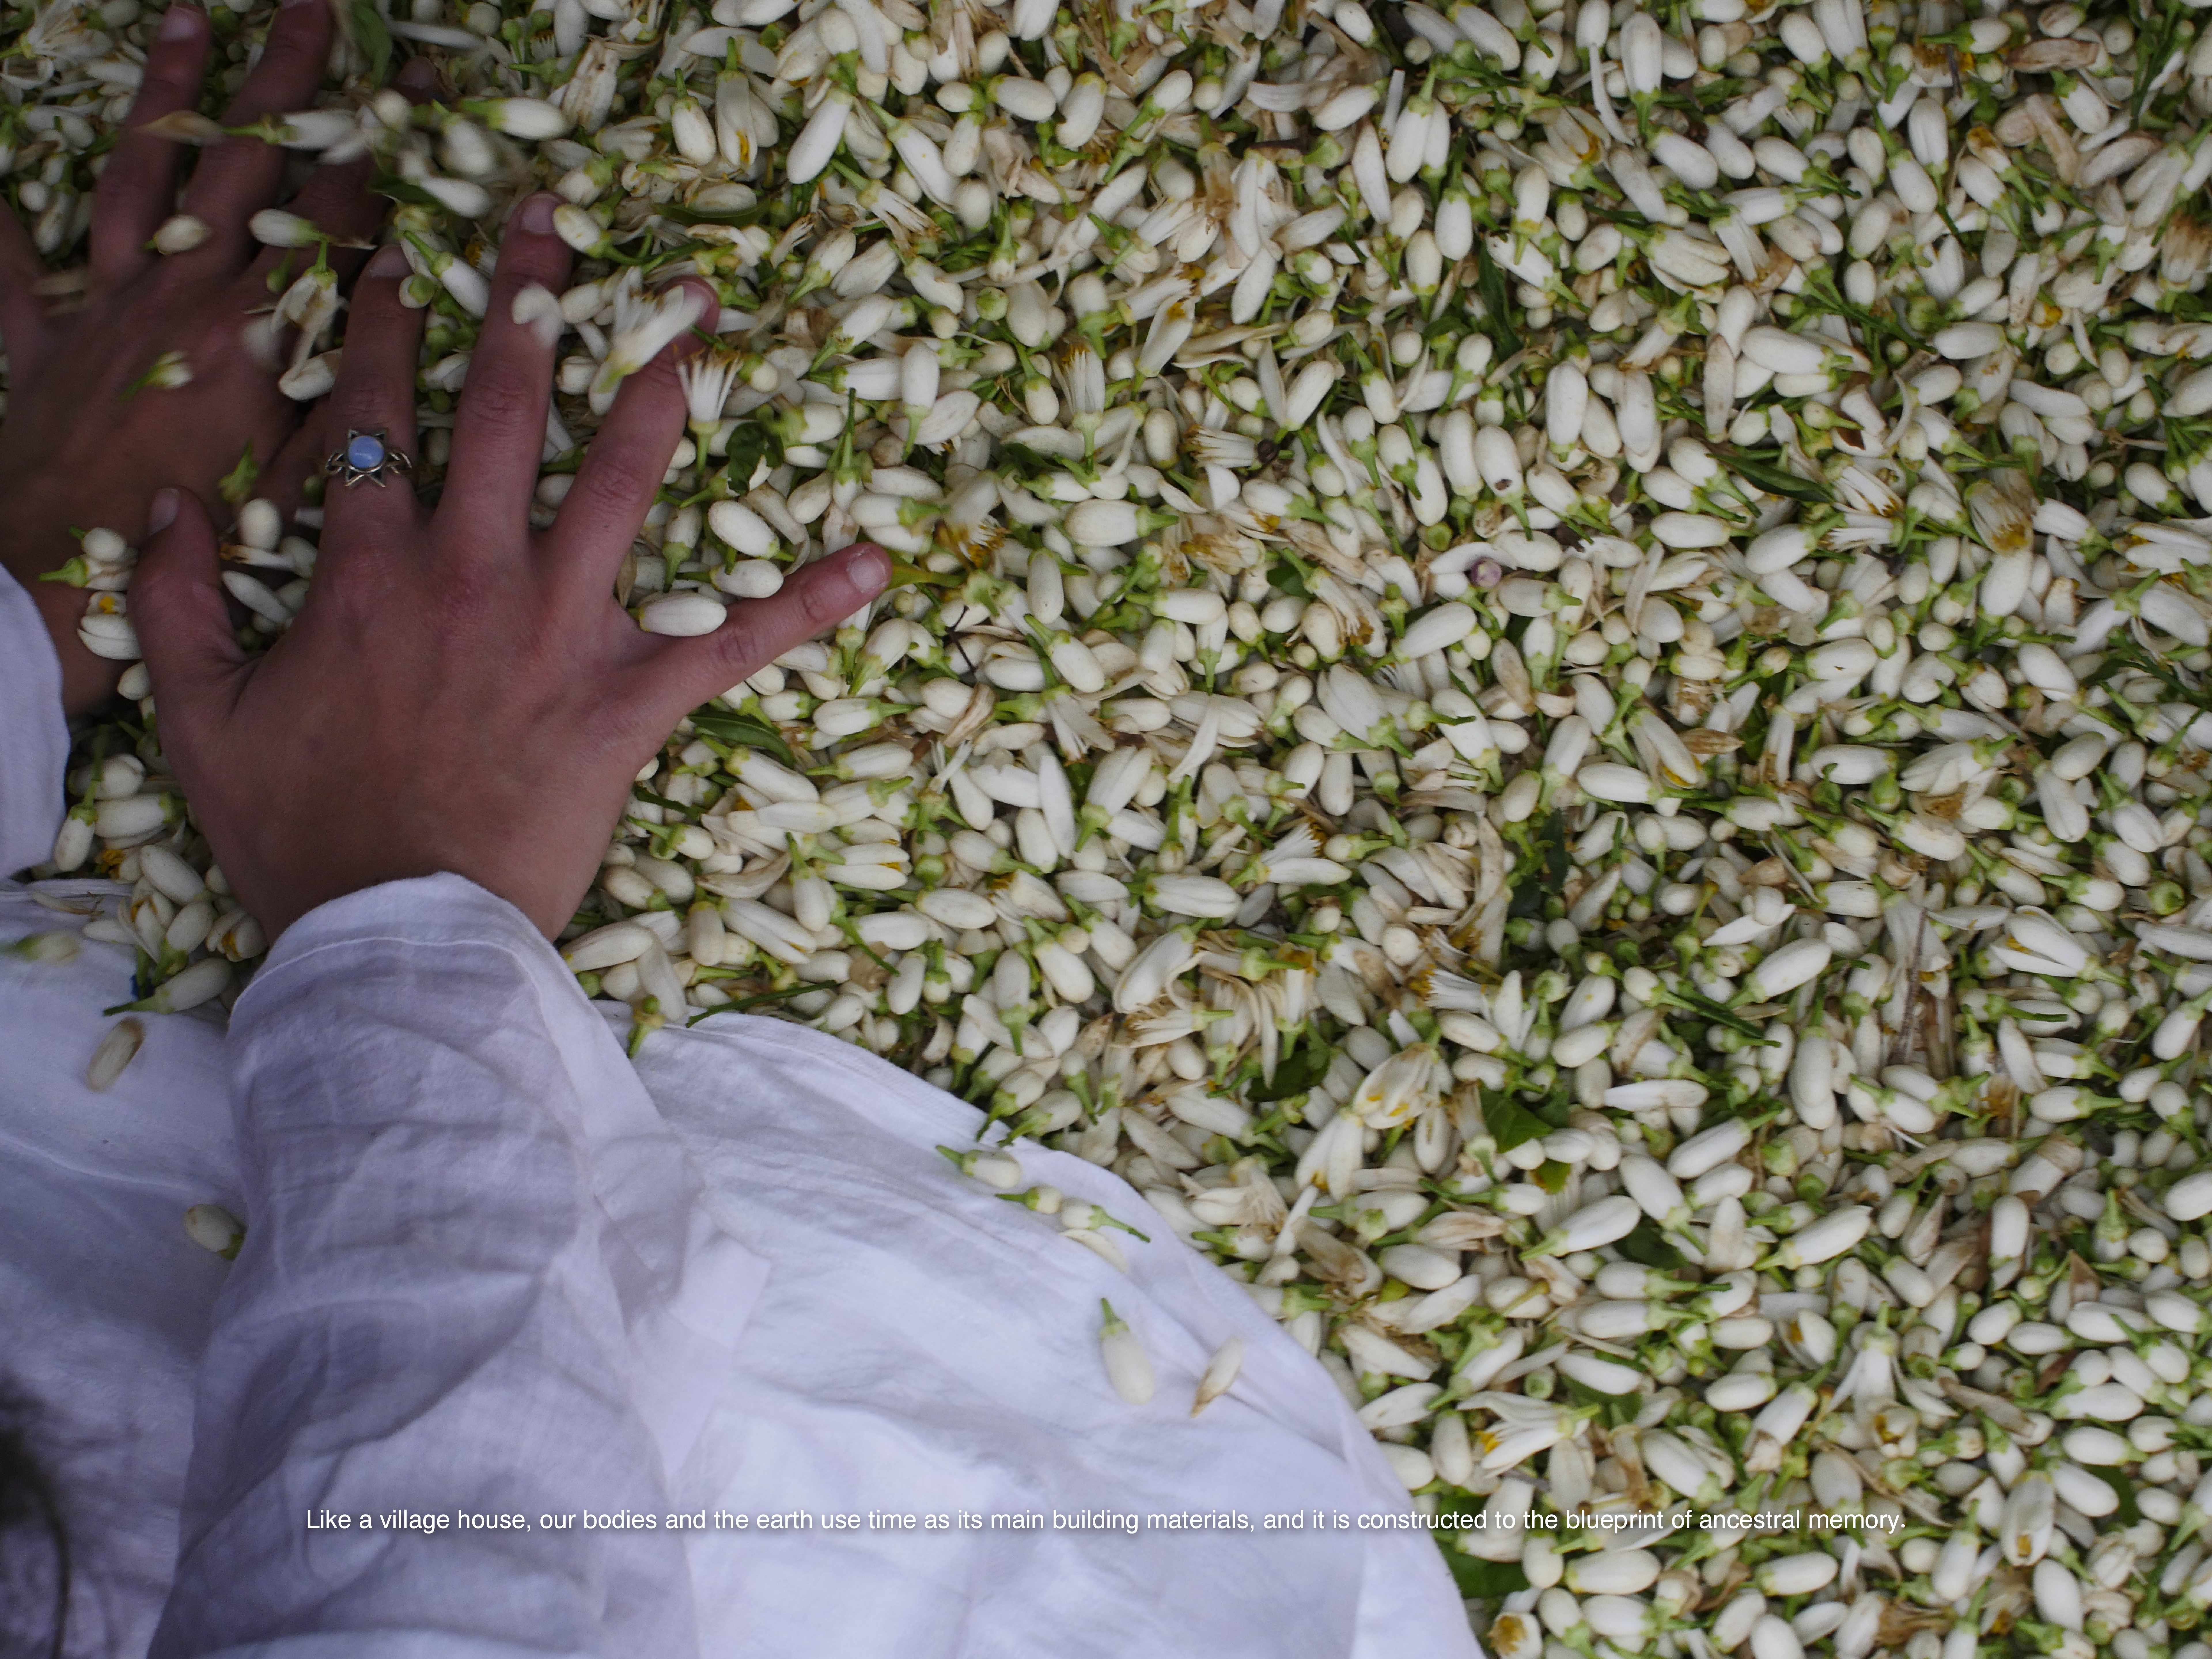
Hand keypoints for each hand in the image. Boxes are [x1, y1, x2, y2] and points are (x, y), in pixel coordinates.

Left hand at [0, 0, 399, 713]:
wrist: (58, 589)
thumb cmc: (195, 553)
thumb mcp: (300, 475)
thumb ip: (350, 386)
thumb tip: (399, 297)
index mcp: (254, 330)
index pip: (330, 216)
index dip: (378, 149)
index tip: (412, 91)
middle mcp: (180, 295)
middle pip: (243, 163)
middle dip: (286, 82)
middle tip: (313, 7)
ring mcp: (104, 307)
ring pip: (140, 173)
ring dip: (166, 91)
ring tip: (190, 17)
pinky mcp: (38, 341)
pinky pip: (12, 271)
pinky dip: (3, 220)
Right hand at [132, 195, 889, 941]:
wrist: (390, 929)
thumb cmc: (300, 831)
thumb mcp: (198, 717)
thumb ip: (170, 605)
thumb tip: (161, 512)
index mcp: (369, 571)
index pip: (370, 416)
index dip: (378, 328)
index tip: (394, 260)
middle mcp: (471, 575)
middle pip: (504, 410)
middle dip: (529, 306)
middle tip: (558, 229)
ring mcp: (560, 631)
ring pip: (621, 480)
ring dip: (661, 390)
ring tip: (698, 315)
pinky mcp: (631, 701)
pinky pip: (738, 644)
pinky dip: (808, 604)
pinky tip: (875, 564)